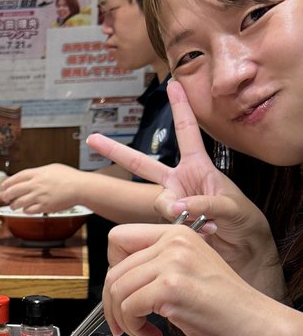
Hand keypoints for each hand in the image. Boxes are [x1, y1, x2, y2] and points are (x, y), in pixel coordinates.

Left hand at [0, 164, 83, 213]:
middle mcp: (35, 184)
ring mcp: (38, 196)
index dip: (7, 183)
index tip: (3, 186)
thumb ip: (39, 172)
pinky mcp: (44, 206)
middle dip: (6, 196)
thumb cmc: (69, 177)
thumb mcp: (52, 168)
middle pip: (13, 191)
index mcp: (37, 173)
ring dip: (13, 205)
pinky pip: (28, 211)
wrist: (79, 187)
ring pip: (18, 203)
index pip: (16, 178)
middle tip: (4, 198)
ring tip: (13, 206)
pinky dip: (25, 211)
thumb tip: (31, 176)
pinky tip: (26, 210)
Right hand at [86, 80, 277, 283]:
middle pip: (142, 164)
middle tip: (92, 139)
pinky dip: (184, 230)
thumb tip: (175, 206)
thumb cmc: (244, 222)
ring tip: (204, 223)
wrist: (244, 251)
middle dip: (116, 151)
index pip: (187, 132)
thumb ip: (204, 203)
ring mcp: (172, 203)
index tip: (173, 84)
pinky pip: (165, 225)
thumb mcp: (232, 207)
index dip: (180, 107)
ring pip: (158, 202)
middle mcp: (180, 182)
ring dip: (178, 213)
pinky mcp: (169, 225)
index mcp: (198, 167)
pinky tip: (205, 233)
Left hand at [103, 222, 267, 335]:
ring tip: (140, 332)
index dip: (112, 268)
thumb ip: (155, 265)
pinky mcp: (171, 287)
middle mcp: (173, 242)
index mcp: (176, 233)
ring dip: (122, 320)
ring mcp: (172, 263)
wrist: (254, 322)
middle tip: (123, 324)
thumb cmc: (222, 303)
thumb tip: (115, 279)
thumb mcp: (186, 269)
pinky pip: (129, 309)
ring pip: (117, 291)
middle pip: (113, 270)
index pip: (118, 238)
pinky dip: (135, 328)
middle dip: (112, 304)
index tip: (121, 291)